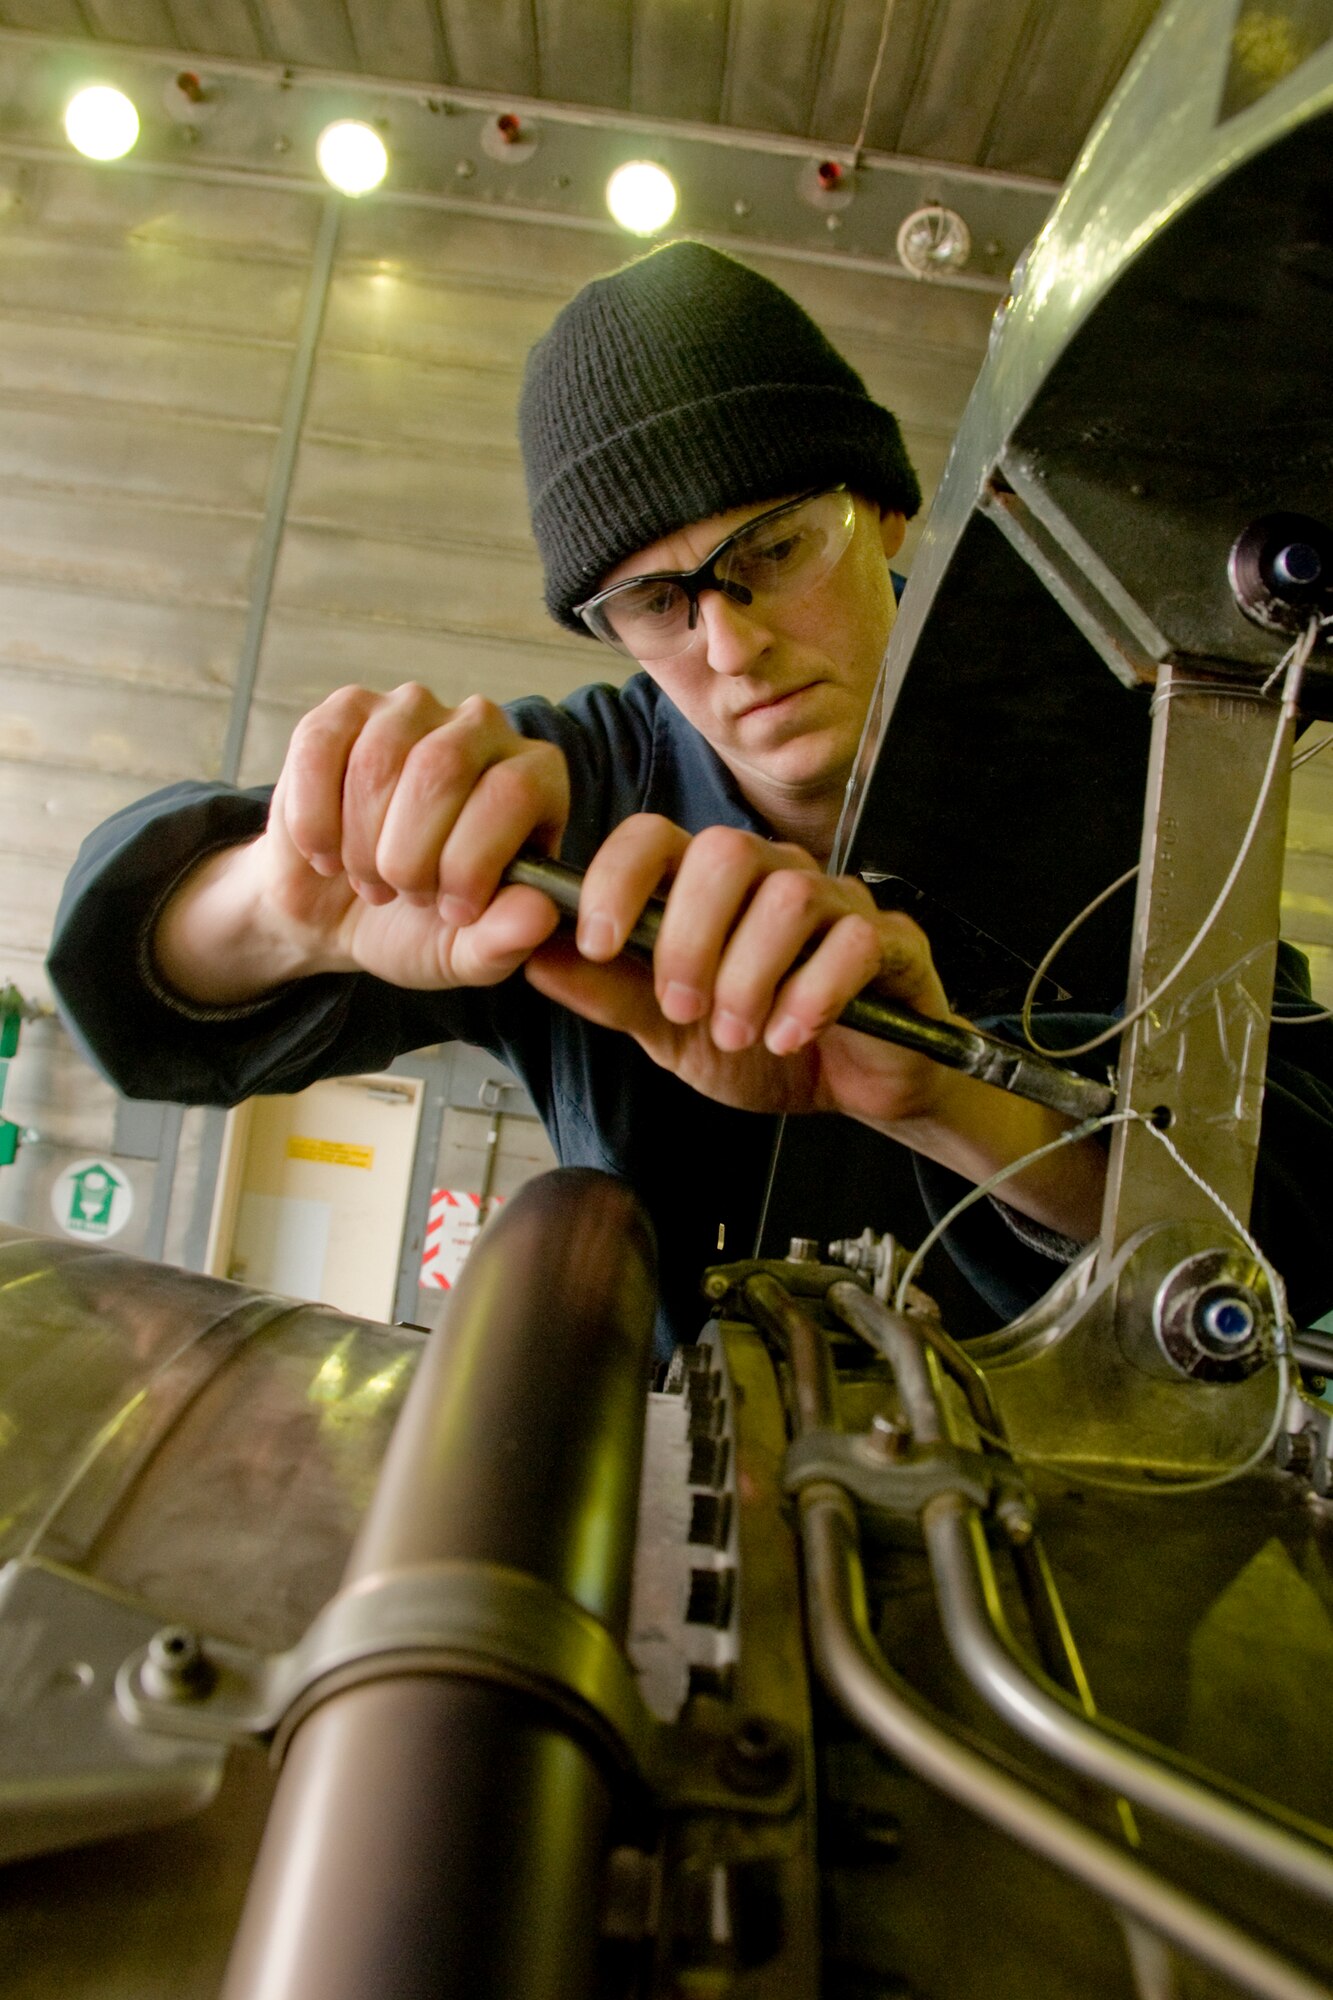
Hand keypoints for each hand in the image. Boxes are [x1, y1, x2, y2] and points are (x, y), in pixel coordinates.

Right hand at [154, 684, 569, 1002]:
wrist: (336, 913)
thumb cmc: (417, 924)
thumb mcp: (463, 952)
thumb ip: (504, 941)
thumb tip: (536, 916)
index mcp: (534, 778)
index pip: (513, 791)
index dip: (472, 861)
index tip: (451, 911)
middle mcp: (482, 727)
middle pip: (442, 769)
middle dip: (408, 856)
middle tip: (403, 894)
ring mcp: (412, 710)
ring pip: (378, 761)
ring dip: (360, 844)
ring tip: (368, 877)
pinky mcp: (345, 711)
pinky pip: (321, 749)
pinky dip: (314, 820)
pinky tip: (325, 853)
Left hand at [522, 814, 958, 1121]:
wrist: (848, 1092)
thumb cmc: (760, 1046)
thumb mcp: (667, 1031)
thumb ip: (608, 992)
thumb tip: (530, 955)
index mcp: (708, 886)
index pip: (655, 838)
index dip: (619, 878)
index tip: (599, 944)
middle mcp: (772, 875)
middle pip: (724, 853)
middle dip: (689, 936)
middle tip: (680, 1008)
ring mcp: (837, 902)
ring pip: (790, 895)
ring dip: (750, 974)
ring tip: (738, 1034)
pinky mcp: (891, 941)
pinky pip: (856, 940)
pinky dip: (814, 993)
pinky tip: (790, 1036)